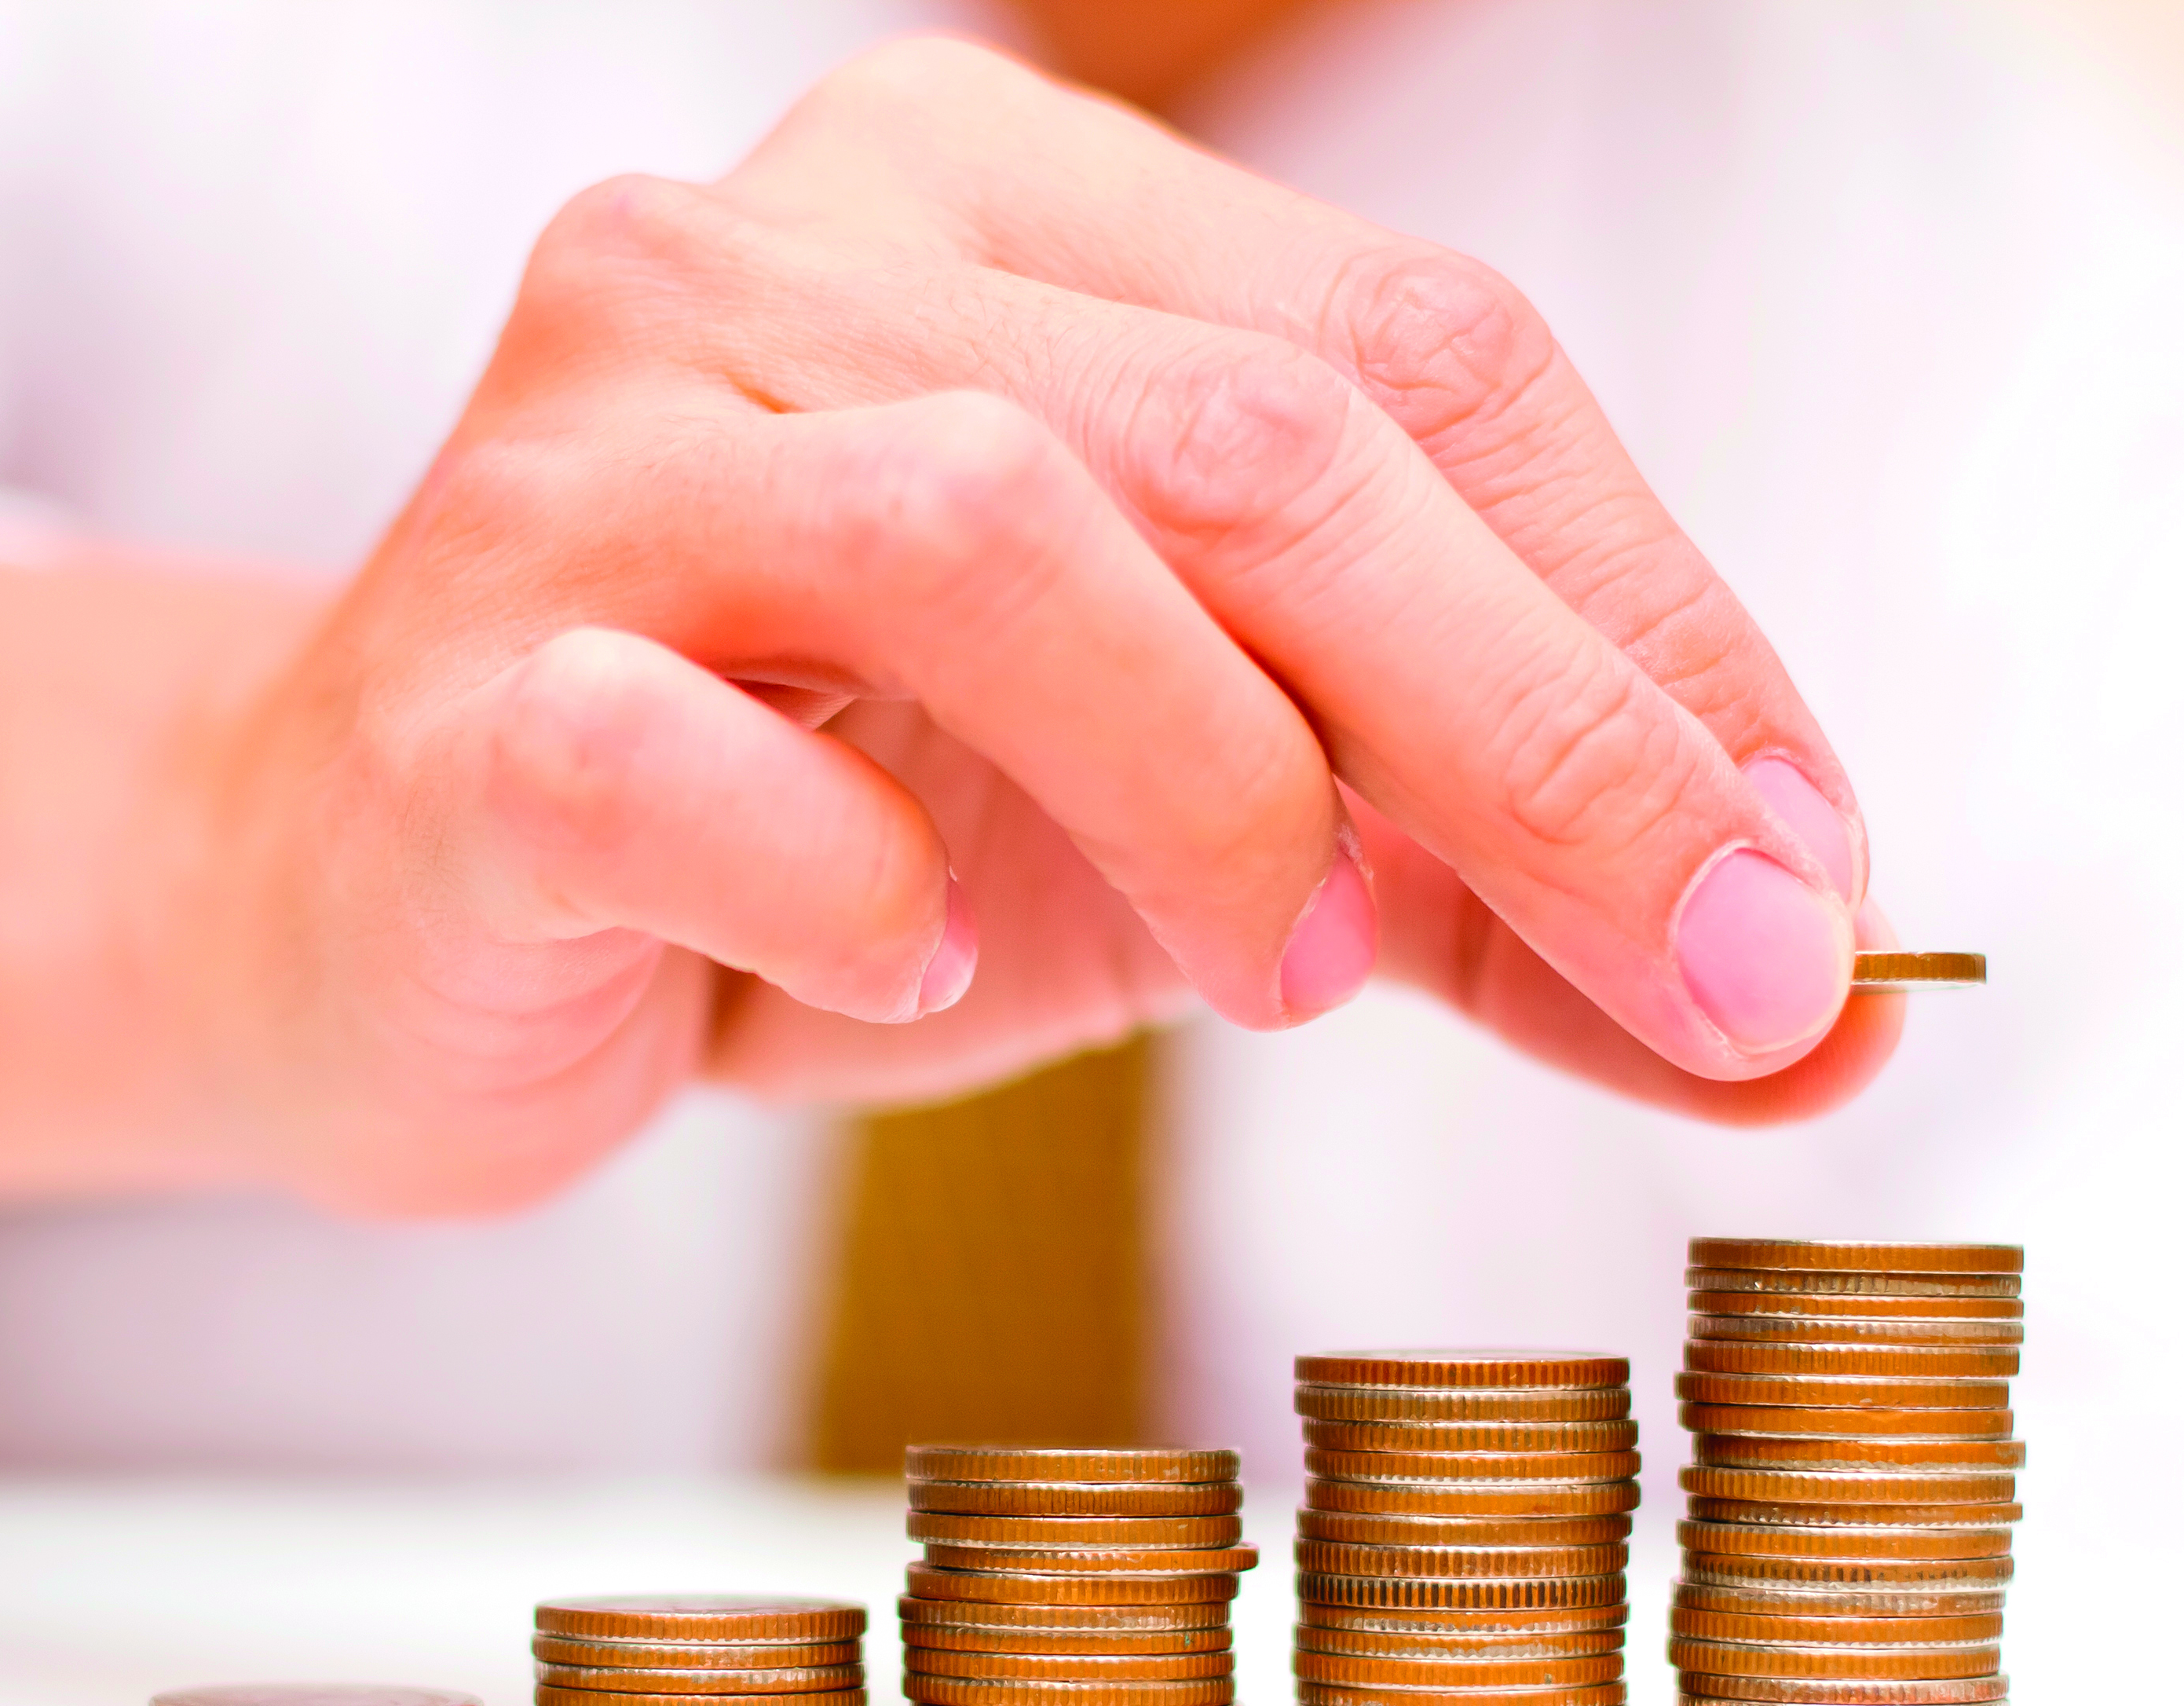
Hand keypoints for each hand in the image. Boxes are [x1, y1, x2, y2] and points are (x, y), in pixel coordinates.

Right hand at [0, 40, 1894, 1209]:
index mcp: (991, 200)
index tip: (1801, 899)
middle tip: (1705, 978)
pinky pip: (688, 754)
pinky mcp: (458, 677)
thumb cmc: (800, 838)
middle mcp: (777, 248)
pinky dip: (856, 893)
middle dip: (1535, 728)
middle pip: (1262, 431)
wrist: (369, 919)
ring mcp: (586, 445)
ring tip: (1275, 973)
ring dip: (1215, 793)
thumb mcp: (1194, 834)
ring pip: (1000, 531)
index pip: (1419, 352)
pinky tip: (899, 974)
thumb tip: (1814, 1026)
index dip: (1650, 625)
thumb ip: (1477, 892)